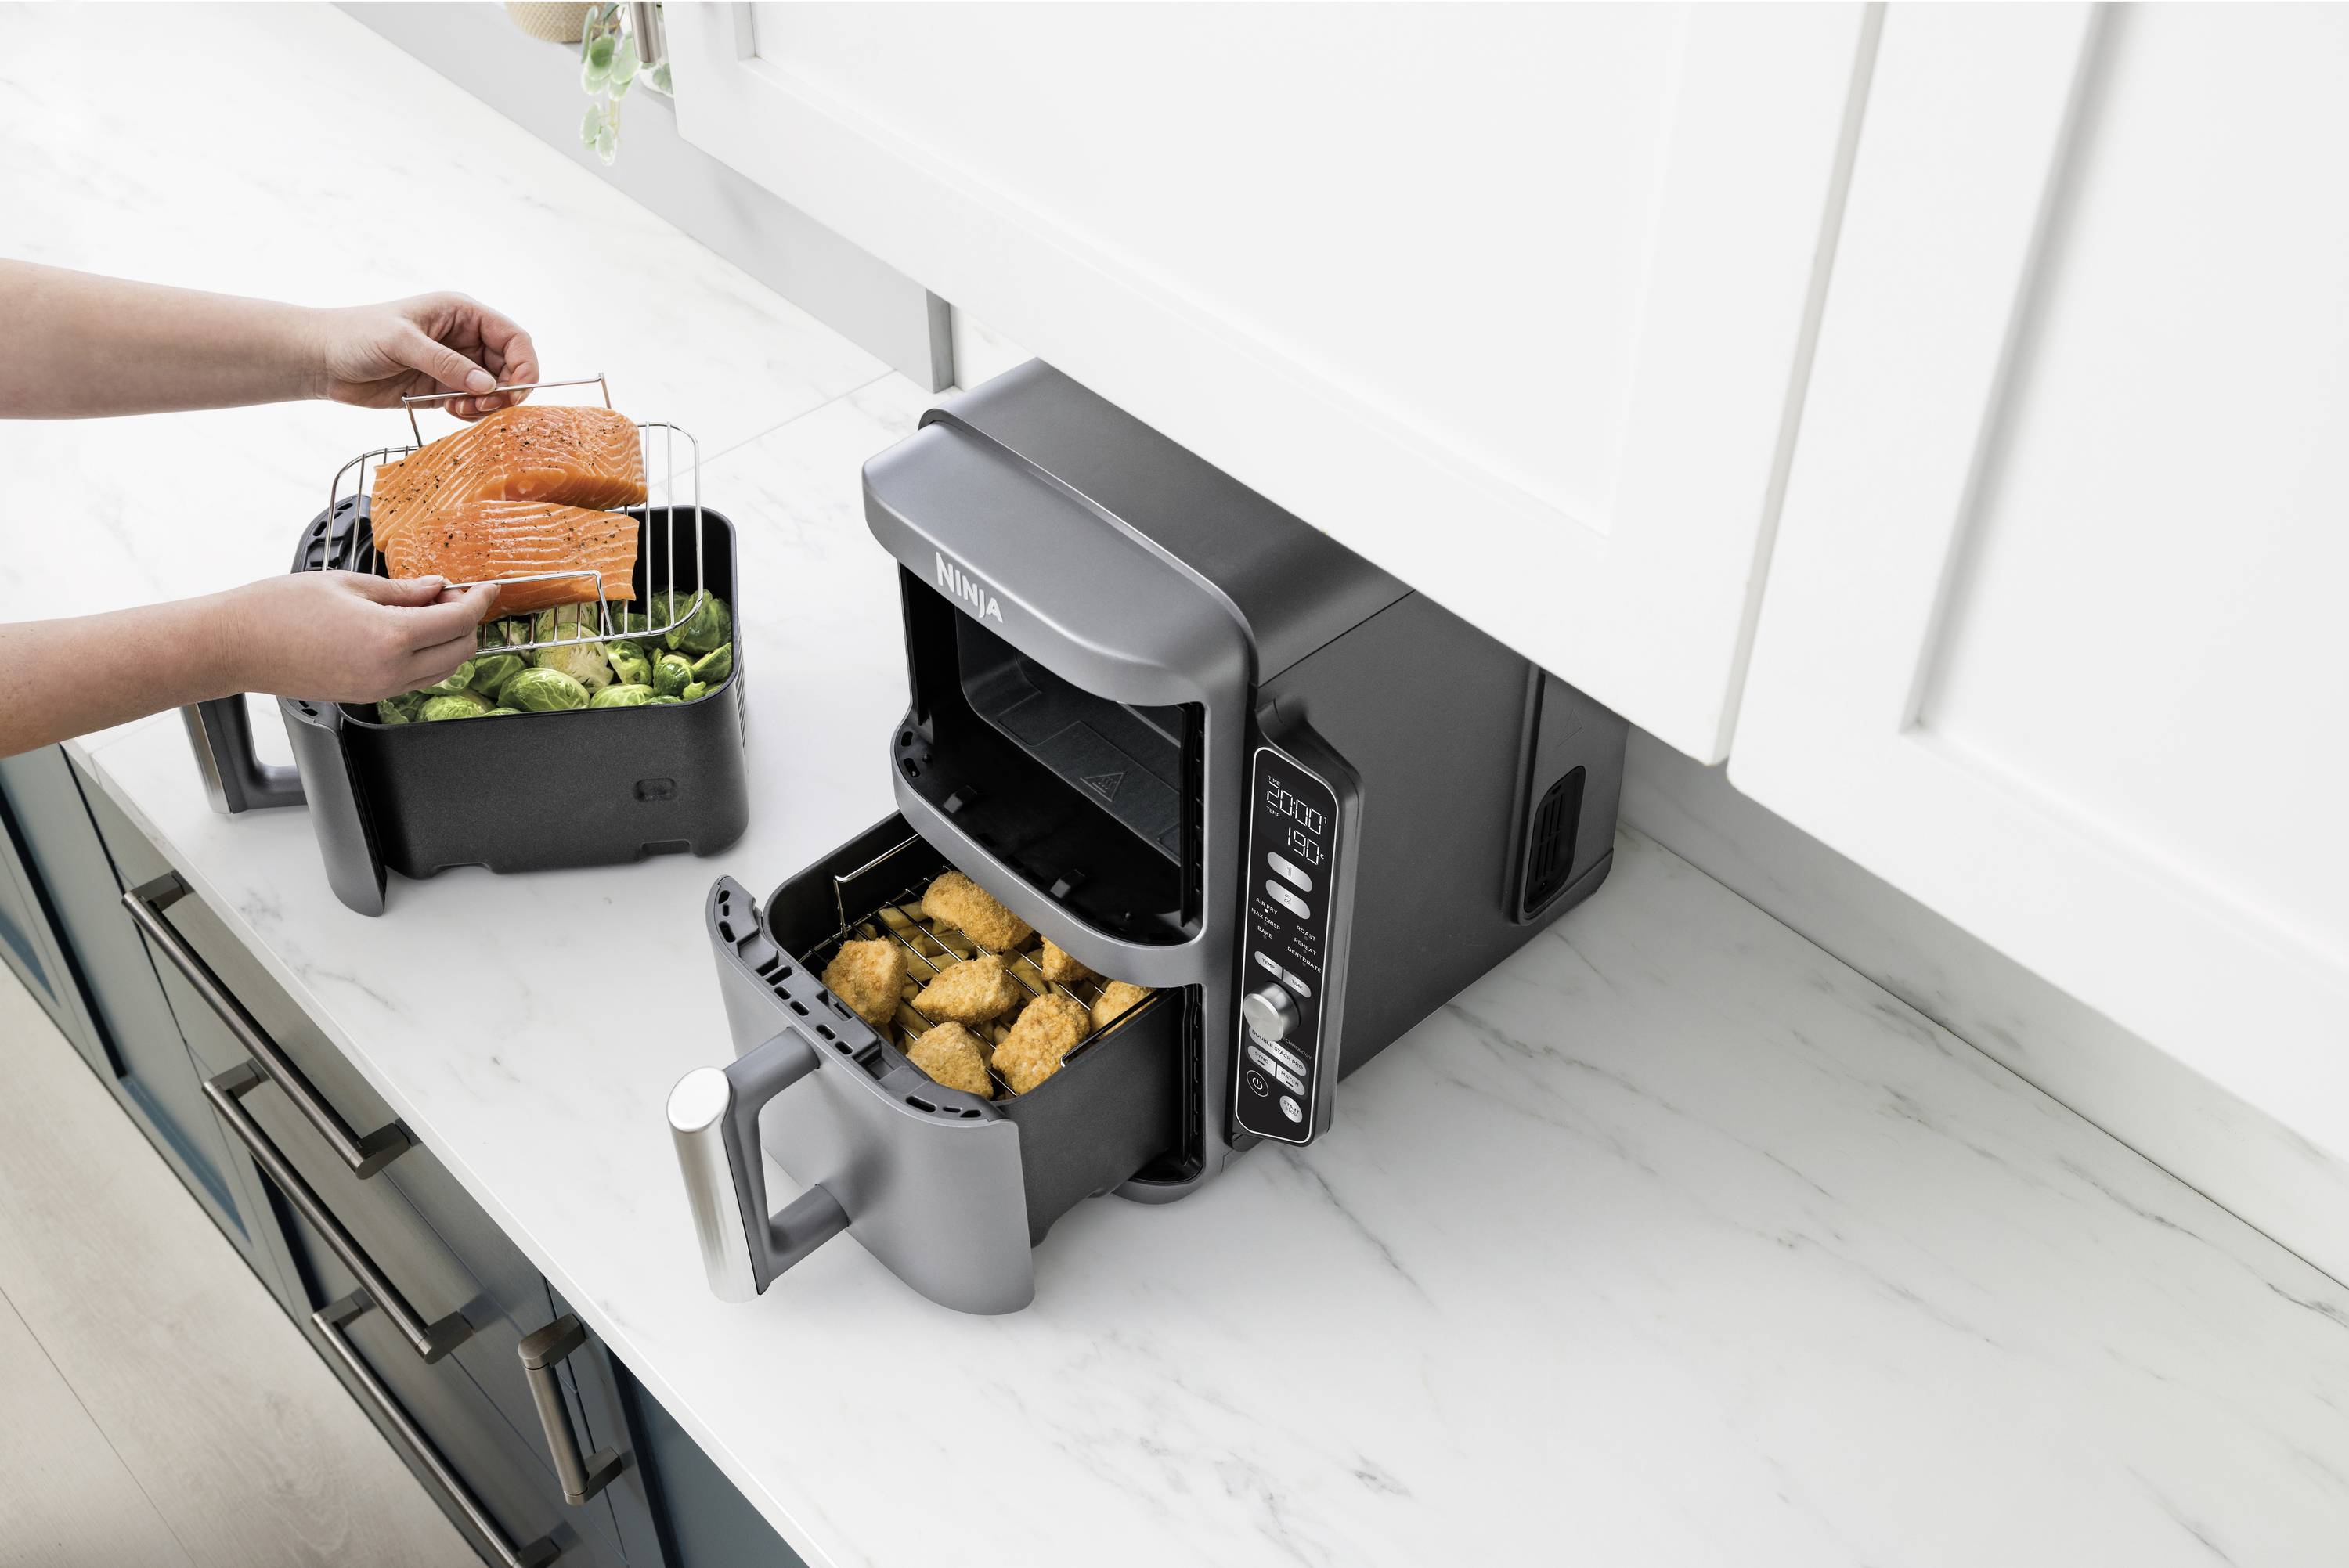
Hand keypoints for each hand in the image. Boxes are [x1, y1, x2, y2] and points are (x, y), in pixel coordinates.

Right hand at [220, 572, 501, 701]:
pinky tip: (410, 629)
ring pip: (442, 669)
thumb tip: (436, 588)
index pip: (458, 621)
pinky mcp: (366, 695)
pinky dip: (427, 655)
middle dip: (467, 621)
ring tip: (429, 608)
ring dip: (449, 640)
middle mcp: (390, 672)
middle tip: (453, 593)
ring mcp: (379, 689)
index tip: (487, 586)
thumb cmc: (277, 609)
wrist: (233, 645)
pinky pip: (415, 678)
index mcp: (390, 638)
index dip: (479, 601)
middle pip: (460, 650)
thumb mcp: (347, 585)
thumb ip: (402, 590)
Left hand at [307, 293, 539, 420]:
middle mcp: (463, 338)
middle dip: (506, 390)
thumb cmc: (356, 336)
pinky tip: (452, 413)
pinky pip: (474, 404)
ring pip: (495, 389)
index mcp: (461, 313)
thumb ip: (446, 363)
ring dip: (488, 406)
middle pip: (510, 367)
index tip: (516, 392)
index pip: (513, 338)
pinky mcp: (442, 389)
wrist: (321, 360)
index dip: (524, 364)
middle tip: (485, 407)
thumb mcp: (402, 342)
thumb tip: (488, 386)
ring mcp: (454, 365)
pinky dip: (472, 414)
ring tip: (462, 410)